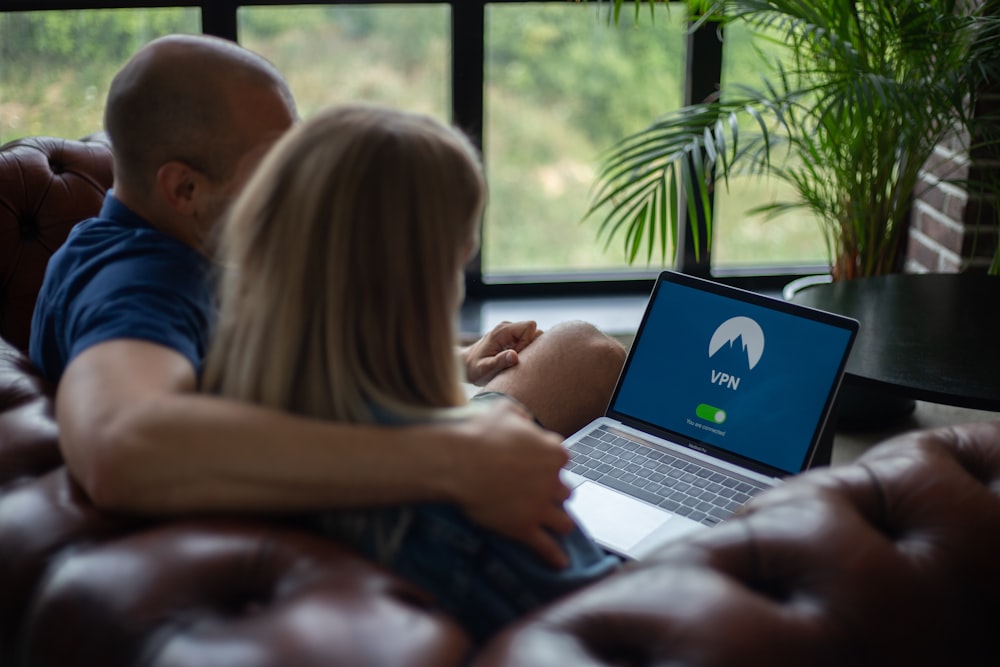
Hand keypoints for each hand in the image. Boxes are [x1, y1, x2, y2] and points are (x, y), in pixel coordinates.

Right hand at [449, 399, 574, 567]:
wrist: (455, 460)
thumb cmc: (476, 432)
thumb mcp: (503, 410)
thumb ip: (520, 416)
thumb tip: (523, 420)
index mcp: (552, 451)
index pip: (561, 458)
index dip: (549, 463)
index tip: (539, 466)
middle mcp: (552, 481)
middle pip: (565, 492)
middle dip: (555, 493)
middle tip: (541, 495)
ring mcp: (540, 507)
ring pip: (563, 522)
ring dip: (560, 523)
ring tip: (556, 527)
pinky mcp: (524, 528)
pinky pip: (546, 547)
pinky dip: (554, 556)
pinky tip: (560, 563)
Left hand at [461, 320, 542, 385]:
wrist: (465, 364)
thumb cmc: (473, 368)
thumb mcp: (484, 368)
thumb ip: (499, 361)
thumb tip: (514, 355)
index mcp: (502, 331)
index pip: (529, 327)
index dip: (528, 343)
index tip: (516, 356)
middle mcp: (507, 327)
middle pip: (533, 330)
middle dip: (530, 347)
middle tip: (515, 360)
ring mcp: (509, 332)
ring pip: (532, 335)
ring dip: (528, 350)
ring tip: (513, 361)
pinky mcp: (511, 337)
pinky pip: (527, 340)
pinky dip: (525, 351)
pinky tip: (512, 360)